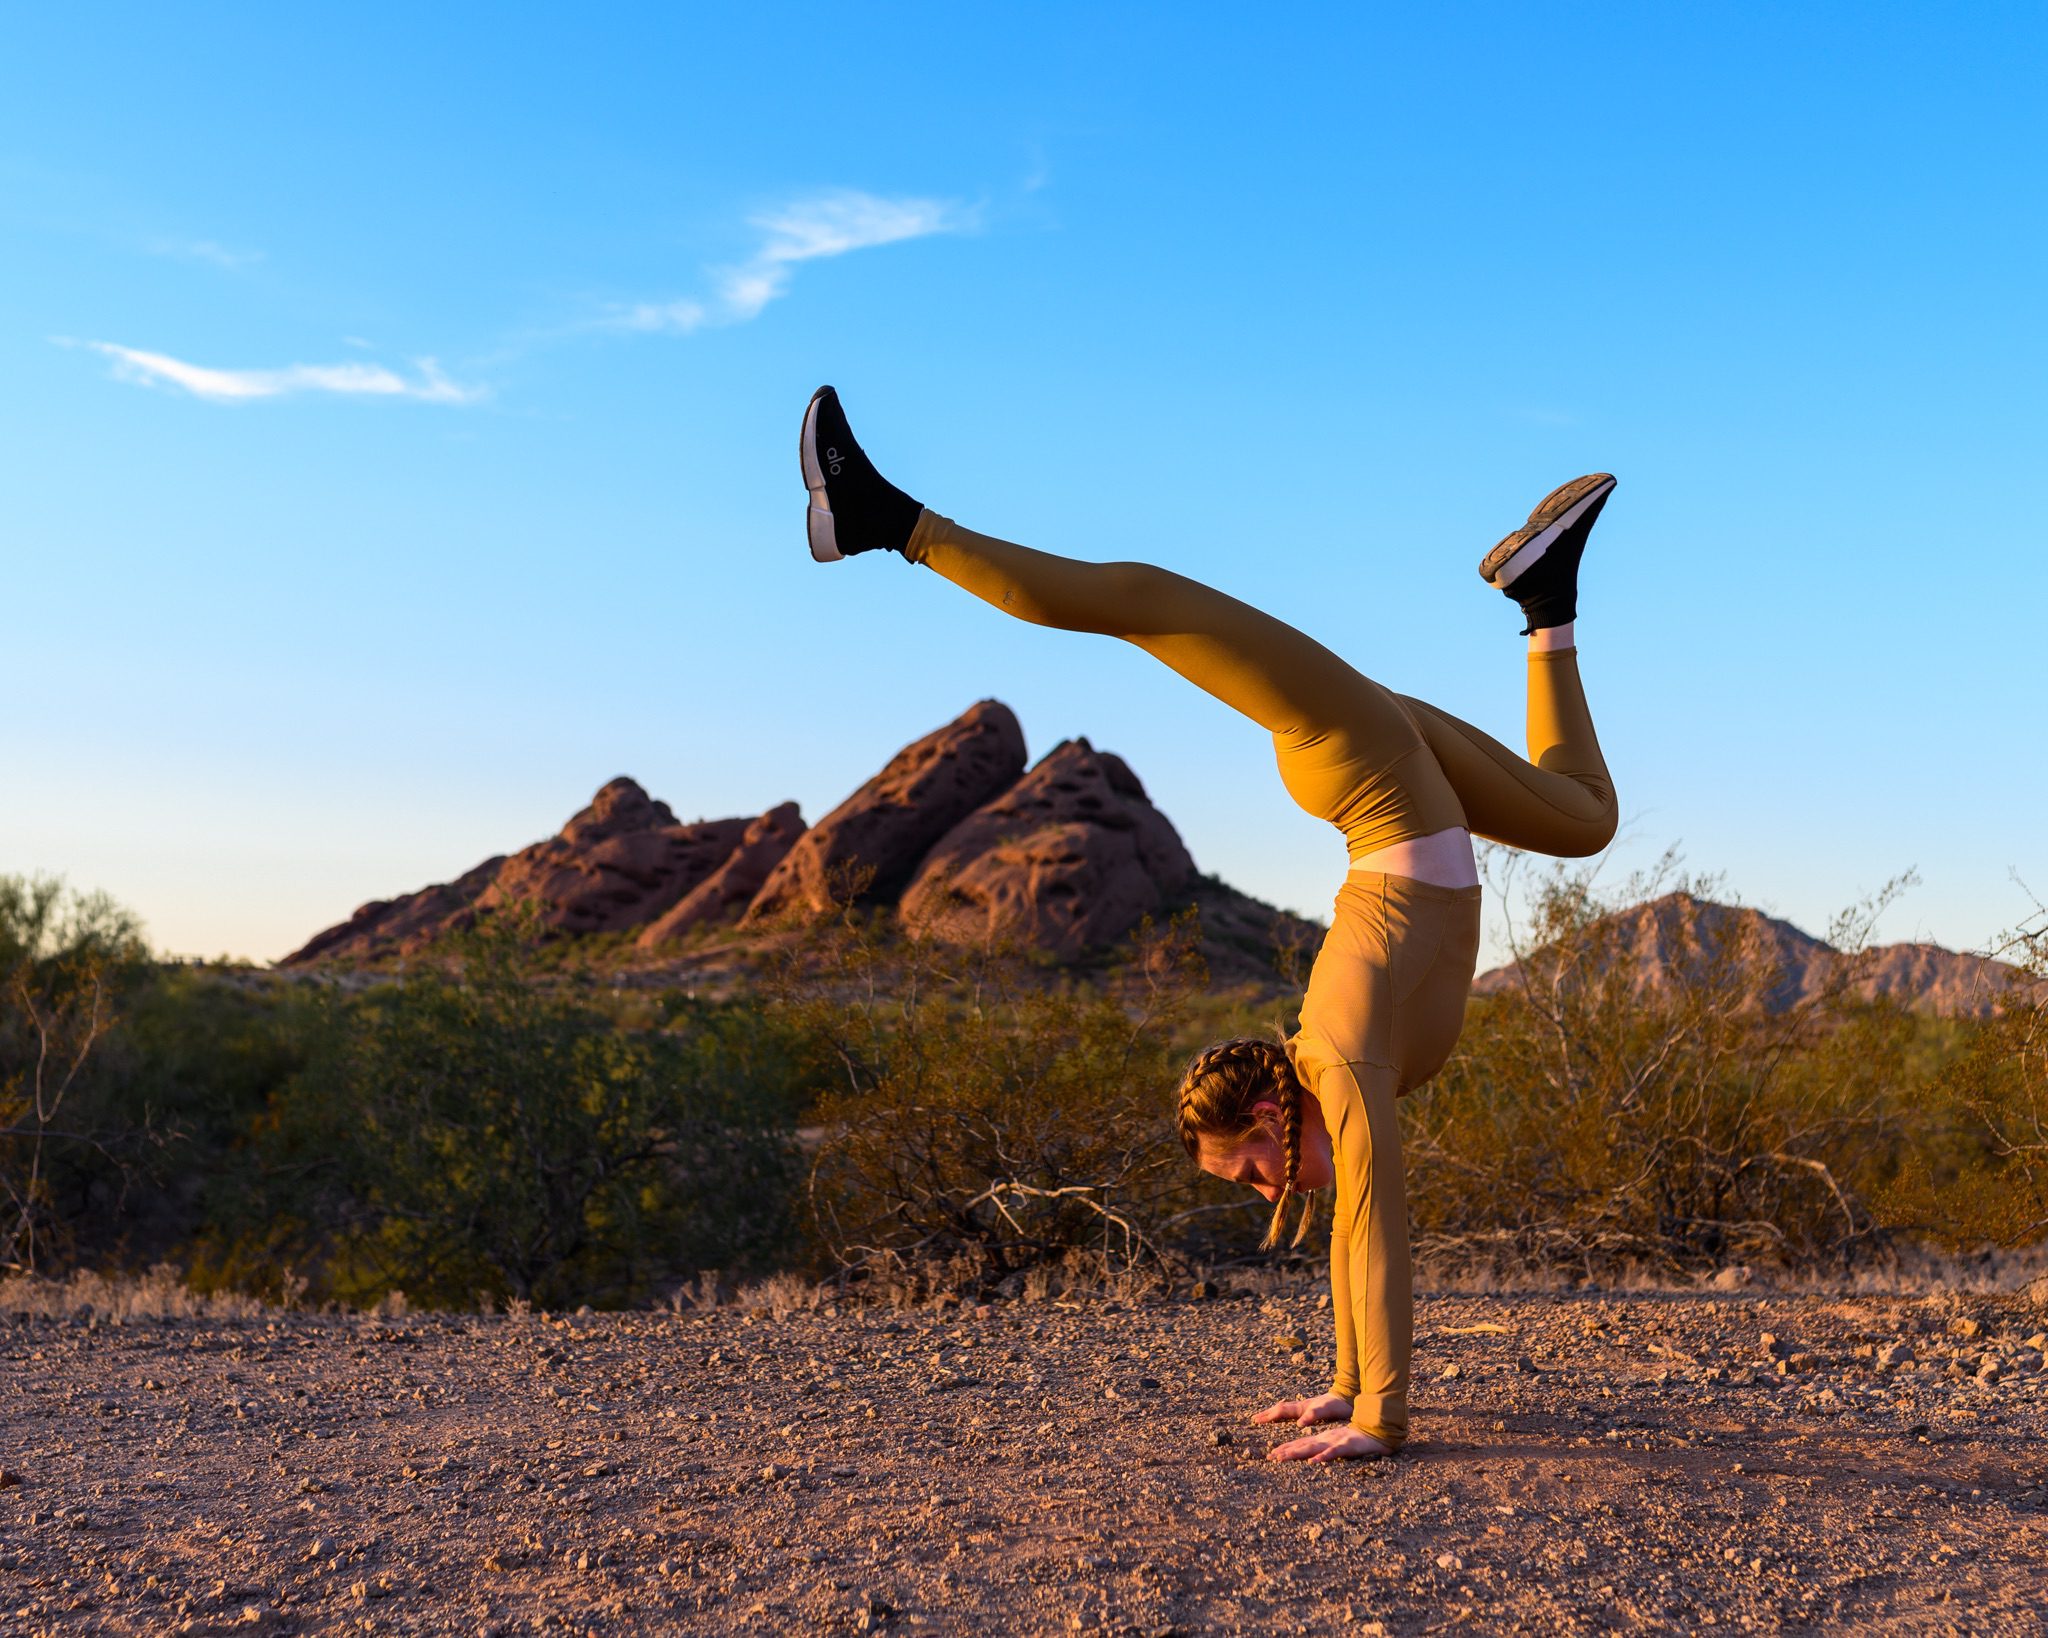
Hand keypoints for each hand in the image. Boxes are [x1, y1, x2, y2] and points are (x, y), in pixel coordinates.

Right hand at [1251, 1392, 1352, 1426]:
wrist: (1347, 1394)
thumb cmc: (1338, 1405)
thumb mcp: (1326, 1410)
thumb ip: (1312, 1415)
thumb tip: (1298, 1424)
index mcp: (1303, 1407)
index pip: (1282, 1411)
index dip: (1269, 1416)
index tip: (1256, 1420)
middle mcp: (1302, 1406)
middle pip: (1281, 1409)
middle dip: (1268, 1414)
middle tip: (1255, 1418)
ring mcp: (1306, 1406)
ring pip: (1286, 1408)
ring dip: (1274, 1413)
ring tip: (1266, 1416)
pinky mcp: (1311, 1408)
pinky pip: (1293, 1410)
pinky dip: (1284, 1413)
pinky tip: (1286, 1416)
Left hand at [1267, 1426, 1394, 1462]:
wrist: (1375, 1432)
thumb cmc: (1355, 1440)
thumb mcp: (1336, 1444)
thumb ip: (1323, 1450)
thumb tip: (1309, 1458)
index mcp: (1322, 1439)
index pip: (1301, 1444)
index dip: (1286, 1448)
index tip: (1271, 1455)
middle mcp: (1325, 1440)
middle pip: (1302, 1445)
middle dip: (1286, 1451)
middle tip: (1270, 1457)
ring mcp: (1334, 1442)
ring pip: (1313, 1447)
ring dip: (1297, 1452)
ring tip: (1283, 1457)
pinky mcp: (1346, 1446)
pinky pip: (1332, 1453)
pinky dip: (1322, 1457)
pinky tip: (1313, 1461)